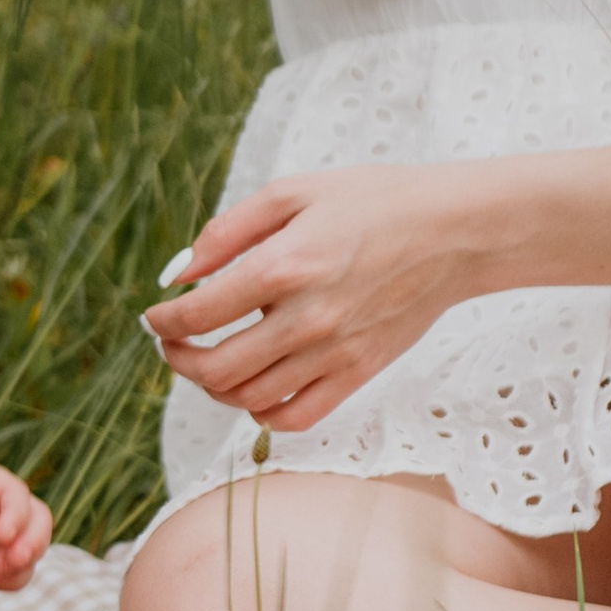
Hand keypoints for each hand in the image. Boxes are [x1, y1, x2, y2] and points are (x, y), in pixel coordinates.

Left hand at [144, 167, 492, 431]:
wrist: (454, 231)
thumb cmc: (372, 201)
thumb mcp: (292, 193)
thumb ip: (227, 232)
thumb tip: (179, 274)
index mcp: (285, 266)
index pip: (198, 315)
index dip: (163, 319)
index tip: (156, 313)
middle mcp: (307, 319)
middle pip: (216, 369)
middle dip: (178, 358)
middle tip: (172, 340)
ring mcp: (335, 353)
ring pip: (249, 399)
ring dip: (214, 386)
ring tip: (209, 359)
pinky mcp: (360, 372)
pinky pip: (296, 417)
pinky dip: (262, 413)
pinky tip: (255, 386)